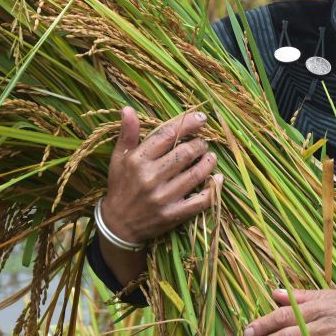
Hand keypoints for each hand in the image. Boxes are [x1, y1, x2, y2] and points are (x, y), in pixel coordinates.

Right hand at [101, 107, 221, 243]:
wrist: (118, 225)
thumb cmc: (121, 186)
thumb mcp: (119, 159)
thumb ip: (127, 134)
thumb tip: (128, 109)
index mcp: (138, 160)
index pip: (167, 135)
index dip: (187, 124)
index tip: (201, 118)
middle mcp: (150, 178)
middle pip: (185, 153)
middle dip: (200, 144)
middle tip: (203, 143)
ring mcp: (163, 197)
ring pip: (196, 174)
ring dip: (208, 162)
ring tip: (210, 157)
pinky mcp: (173, 214)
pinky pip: (200, 200)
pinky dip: (213, 188)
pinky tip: (217, 178)